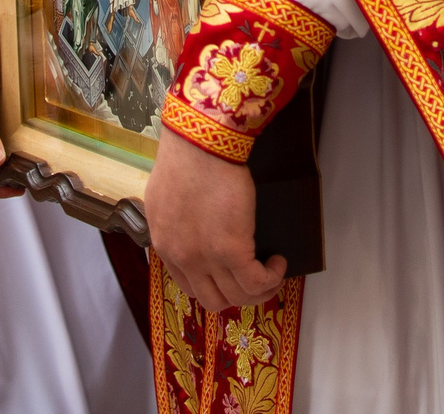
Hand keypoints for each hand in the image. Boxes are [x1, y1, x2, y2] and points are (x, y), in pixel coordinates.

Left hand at [145, 130, 285, 313]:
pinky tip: (277, 262)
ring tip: (271, 270)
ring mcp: (206, 258)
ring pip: (237, 297)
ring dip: (259, 289)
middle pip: (213, 299)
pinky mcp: (232, 250)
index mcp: (165, 246)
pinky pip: (256, 282)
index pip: (189, 286)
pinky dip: (271, 278)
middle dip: (237, 295)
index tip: (231, 276)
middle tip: (254, 278)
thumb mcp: (166, 198)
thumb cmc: (185, 157)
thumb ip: (174, 221)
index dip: (215, 285)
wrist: (200, 143)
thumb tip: (189, 226)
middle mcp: (183, 259)